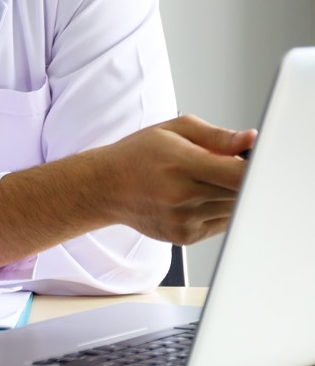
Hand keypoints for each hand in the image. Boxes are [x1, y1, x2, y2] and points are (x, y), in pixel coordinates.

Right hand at [100, 114, 255, 244]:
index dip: (257, 169)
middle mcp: (181, 195)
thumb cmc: (138, 154)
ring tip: (206, 180)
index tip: (260, 161)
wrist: (104, 187)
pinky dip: (220, 210)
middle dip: (244, 180)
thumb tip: (251, 140)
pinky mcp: (184, 236)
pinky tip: (198, 197)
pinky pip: (222, 224)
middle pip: (240, 193)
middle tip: (230, 166)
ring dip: (232, 195)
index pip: (238, 174)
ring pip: (234, 209)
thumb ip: (216, 135)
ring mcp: (183, 219)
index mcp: (180, 163)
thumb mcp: (173, 130)